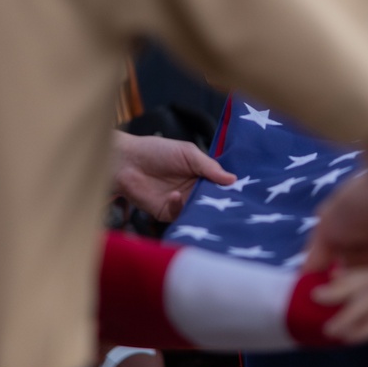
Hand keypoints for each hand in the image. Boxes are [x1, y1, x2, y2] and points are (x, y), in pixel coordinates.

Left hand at [112, 131, 234, 221]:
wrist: (127, 161)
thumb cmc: (157, 151)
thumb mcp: (188, 153)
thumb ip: (209, 166)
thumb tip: (233, 179)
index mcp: (200, 174)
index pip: (219, 184)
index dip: (229, 188)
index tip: (241, 192)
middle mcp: (193, 189)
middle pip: (211, 200)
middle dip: (219, 202)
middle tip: (228, 203)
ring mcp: (180, 202)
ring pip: (197, 210)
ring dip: (201, 208)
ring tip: (204, 202)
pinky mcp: (167, 212)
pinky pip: (180, 215)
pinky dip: (180, 207)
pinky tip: (176, 195)